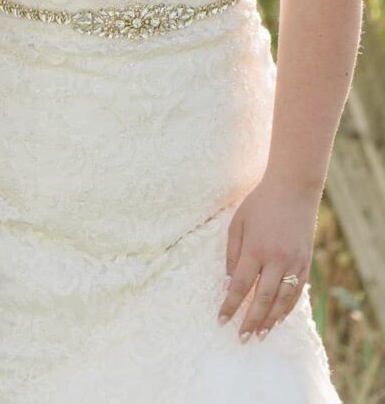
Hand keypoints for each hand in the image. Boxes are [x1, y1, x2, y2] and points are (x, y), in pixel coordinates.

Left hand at [218, 178, 318, 340]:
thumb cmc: (259, 204)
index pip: (241, 286)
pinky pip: (297, 291)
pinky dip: (288, 307)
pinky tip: (279, 318)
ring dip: (270, 320)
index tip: (221, 321)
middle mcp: (276, 259)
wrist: (293, 190)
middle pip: (262, 299)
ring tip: (260, 335)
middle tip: (242, 338)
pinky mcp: (306, 262)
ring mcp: (294, 262)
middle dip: (251, 321)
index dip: (231, 306)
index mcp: (255, 248)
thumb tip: (229, 284)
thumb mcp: (237, 223)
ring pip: (282, 300)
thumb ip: (232, 254)